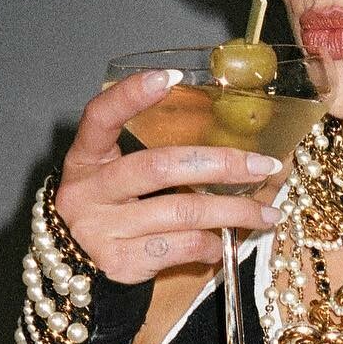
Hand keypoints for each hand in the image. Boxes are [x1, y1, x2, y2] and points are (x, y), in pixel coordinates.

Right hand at [54, 69, 285, 283]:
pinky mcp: (121, 262)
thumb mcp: (118, 176)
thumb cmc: (112, 210)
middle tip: (263, 166)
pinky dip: (211, 244)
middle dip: (221, 164)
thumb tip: (236, 154)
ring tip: (266, 215)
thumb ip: (158, 159)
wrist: (76, 265)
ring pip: (181, 212)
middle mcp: (88, 191)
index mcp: (86, 158)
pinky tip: (223, 243)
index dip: (131, 96)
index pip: (100, 116)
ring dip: (233, 212)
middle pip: (159, 167)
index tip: (171, 77)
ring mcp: (102, 228)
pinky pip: (181, 247)